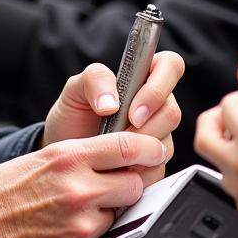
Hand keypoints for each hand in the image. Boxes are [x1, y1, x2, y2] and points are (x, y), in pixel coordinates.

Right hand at [0, 132, 168, 237]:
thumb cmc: (5, 191)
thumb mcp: (43, 159)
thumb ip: (85, 157)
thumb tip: (126, 158)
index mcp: (69, 157)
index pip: (128, 146)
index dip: (148, 148)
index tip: (154, 151)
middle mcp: (79, 188)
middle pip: (135, 184)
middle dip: (126, 186)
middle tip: (106, 188)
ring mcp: (80, 224)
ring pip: (120, 215)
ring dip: (107, 214)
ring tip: (74, 214)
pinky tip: (66, 233)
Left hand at [43, 55, 182, 188]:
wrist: (65, 149)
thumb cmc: (73, 114)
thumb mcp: (75, 89)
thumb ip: (94, 80)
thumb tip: (112, 103)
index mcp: (144, 77)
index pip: (171, 66)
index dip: (158, 89)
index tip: (133, 113)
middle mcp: (157, 105)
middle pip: (172, 112)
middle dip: (144, 130)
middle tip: (116, 138)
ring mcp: (159, 135)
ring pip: (166, 144)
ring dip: (138, 152)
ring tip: (110, 153)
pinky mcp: (154, 162)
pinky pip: (158, 169)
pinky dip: (135, 171)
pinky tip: (115, 168)